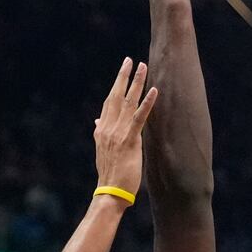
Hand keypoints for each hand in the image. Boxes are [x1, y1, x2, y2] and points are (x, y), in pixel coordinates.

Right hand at [94, 58, 158, 194]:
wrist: (109, 192)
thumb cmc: (110, 175)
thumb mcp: (103, 150)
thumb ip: (102, 133)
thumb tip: (97, 121)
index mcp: (102, 130)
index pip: (109, 102)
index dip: (115, 85)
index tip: (122, 71)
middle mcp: (108, 128)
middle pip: (116, 96)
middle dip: (123, 76)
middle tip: (130, 59)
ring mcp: (117, 133)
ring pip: (127, 102)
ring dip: (136, 82)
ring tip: (143, 66)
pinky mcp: (129, 141)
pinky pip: (139, 118)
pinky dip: (147, 103)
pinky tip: (154, 90)